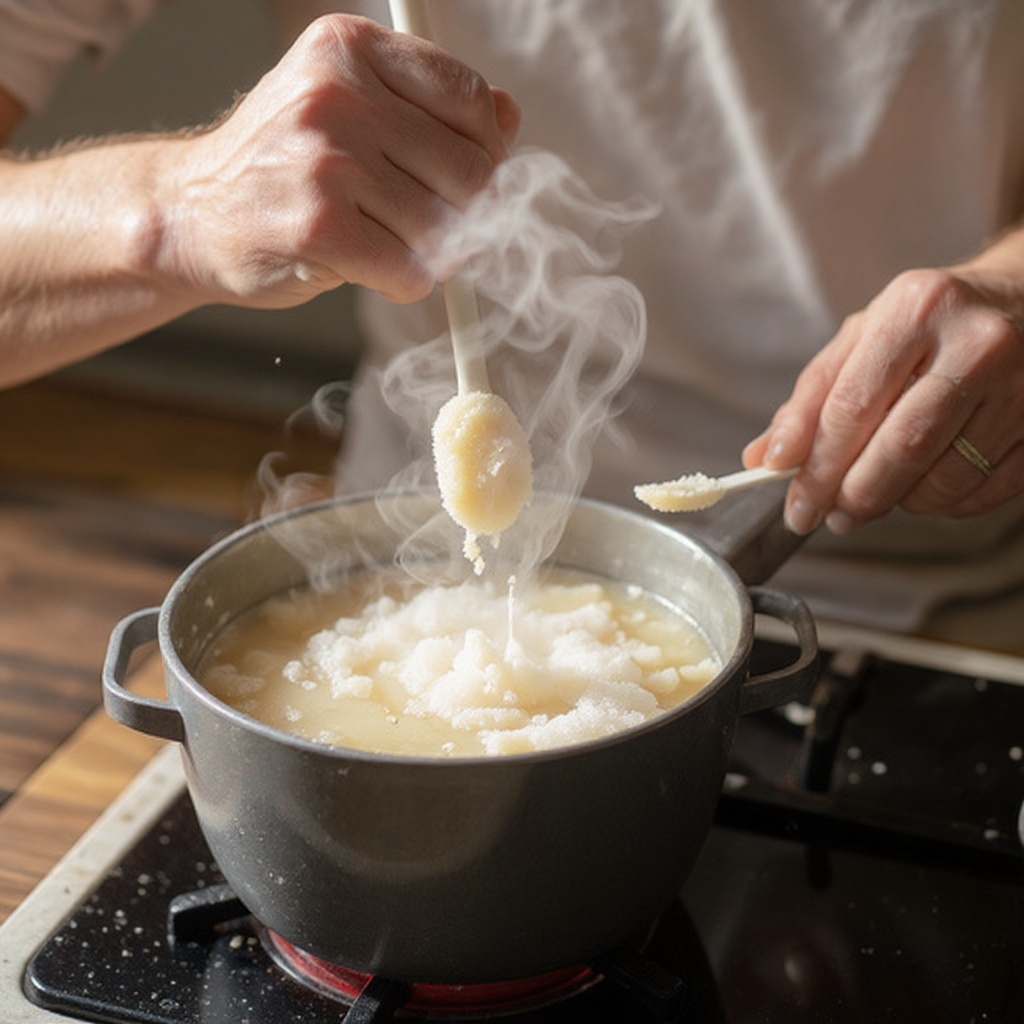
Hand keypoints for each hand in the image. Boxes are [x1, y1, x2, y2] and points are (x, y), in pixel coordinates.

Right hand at [160, 14, 518, 306]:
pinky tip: (376, 269)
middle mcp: (337, 94)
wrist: (191, 213)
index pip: (469, 99)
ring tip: (392, 244)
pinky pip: (411, 270)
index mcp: (350, 49)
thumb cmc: (282, 165)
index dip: (487, 152)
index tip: (464, 179)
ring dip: (434, 254)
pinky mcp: (319, 226)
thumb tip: (510, 118)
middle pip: (469, 170)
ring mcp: (326, 160)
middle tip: (433, 227)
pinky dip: (408, 283)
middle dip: (465, 214)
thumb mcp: (350, 108)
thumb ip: (429, 108)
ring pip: (444, 227)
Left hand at [743, 248, 1023, 535]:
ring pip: (944, 480)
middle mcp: (977, 343)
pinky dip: (944, 504)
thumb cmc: (933, 322)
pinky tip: (926, 484)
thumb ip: (813, 396)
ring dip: (899, 503)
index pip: (851, 409)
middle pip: (901, 449)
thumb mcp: (865, 337)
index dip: (817, 468)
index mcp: (916, 310)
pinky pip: (984, 492)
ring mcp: (1023, 386)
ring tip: (879, 493)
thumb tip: (765, 458)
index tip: (796, 505)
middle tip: (831, 515)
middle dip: (854, 496)